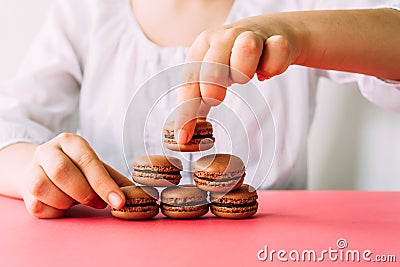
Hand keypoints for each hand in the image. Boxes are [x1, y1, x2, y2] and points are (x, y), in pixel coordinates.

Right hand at [22, 133, 133, 217]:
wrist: (43, 169)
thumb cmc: (78, 169)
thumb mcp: (97, 168)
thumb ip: (116, 180)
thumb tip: (141, 195)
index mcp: (71, 142)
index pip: (88, 161)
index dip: (104, 184)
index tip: (118, 201)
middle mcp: (48, 151)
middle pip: (62, 173)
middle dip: (85, 193)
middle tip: (98, 203)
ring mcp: (32, 169)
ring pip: (45, 189)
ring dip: (67, 202)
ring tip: (78, 200)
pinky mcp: (25, 190)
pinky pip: (39, 206)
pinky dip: (56, 211)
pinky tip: (63, 204)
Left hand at [175, 15, 298, 143]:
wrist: (270, 32)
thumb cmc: (233, 59)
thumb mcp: (212, 77)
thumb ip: (199, 103)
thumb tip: (186, 135)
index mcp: (201, 49)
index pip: (188, 82)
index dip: (185, 112)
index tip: (184, 138)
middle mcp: (222, 39)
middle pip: (212, 66)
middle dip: (212, 87)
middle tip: (215, 99)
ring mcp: (250, 35)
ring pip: (246, 49)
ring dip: (244, 71)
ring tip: (245, 77)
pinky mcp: (276, 37)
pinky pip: (277, 51)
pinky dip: (273, 66)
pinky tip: (267, 72)